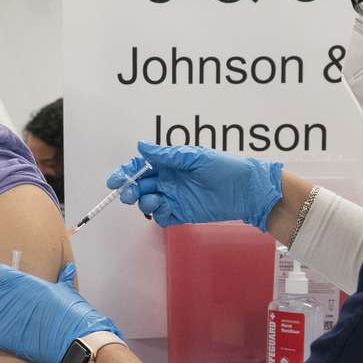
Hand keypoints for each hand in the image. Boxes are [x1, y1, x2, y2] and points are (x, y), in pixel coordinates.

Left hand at [0, 263, 121, 362]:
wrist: (72, 339)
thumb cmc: (71, 312)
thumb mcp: (66, 289)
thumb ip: (62, 278)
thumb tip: (68, 269)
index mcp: (20, 280)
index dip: (0, 282)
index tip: (8, 289)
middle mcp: (6, 295)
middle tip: (3, 306)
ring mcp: (0, 316)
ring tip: (5, 323)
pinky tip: (8, 338)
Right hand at [107, 141, 282, 229]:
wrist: (246, 190)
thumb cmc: (224, 168)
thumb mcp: (195, 157)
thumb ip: (167, 155)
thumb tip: (141, 146)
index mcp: (170, 164)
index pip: (141, 167)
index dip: (126, 172)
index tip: (115, 180)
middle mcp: (169, 180)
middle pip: (140, 185)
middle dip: (130, 189)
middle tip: (128, 193)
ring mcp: (174, 197)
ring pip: (148, 201)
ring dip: (144, 201)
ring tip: (153, 200)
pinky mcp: (182, 213)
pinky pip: (162, 216)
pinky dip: (158, 214)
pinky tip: (165, 209)